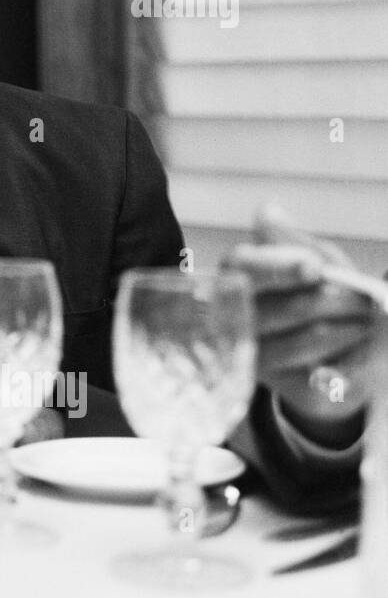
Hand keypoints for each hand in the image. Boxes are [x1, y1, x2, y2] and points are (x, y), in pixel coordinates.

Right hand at [223, 205, 383, 447]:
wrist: (344, 354)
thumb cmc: (326, 299)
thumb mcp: (319, 261)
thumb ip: (298, 243)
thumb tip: (266, 211)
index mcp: (239, 275)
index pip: (243, 268)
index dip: (278, 268)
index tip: (314, 268)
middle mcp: (235, 314)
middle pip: (277, 307)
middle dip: (331, 301)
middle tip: (362, 299)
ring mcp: (251, 353)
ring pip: (300, 340)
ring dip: (346, 330)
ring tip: (363, 324)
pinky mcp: (275, 385)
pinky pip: (313, 375)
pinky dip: (344, 362)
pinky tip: (352, 353)